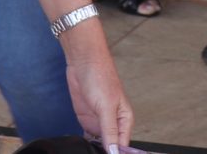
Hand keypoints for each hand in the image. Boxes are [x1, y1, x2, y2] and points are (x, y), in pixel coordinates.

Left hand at [61, 21, 134, 152]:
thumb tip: (114, 152)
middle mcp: (113, 123)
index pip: (123, 146)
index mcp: (124, 120)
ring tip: (88, 152)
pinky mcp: (87, 120)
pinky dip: (86, 144)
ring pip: (100, 144)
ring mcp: (99, 123)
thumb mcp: (106, 106)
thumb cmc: (100, 76)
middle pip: (112, 147)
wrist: (82, 62)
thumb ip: (110, 130)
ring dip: (95, 149)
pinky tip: (82, 148)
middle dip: (105, 152)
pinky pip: (88, 138)